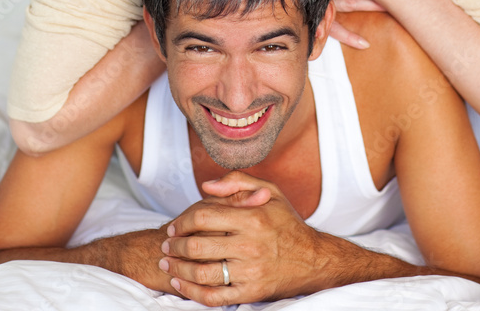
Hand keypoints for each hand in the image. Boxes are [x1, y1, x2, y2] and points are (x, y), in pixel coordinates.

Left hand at [158, 172, 326, 305]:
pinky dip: (192, 292)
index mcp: (252, 217)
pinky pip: (214, 297)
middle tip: (165, 244)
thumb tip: (206, 186)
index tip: (175, 225)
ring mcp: (250, 272)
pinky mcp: (251, 293)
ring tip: (167, 262)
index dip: (183, 220)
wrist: (314, 259)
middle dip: (175, 245)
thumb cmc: (288, 223)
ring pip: (202, 273)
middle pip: (198, 246)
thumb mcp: (270, 191)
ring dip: (178, 268)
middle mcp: (250, 245)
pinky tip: (180, 283)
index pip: (204, 216)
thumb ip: (237, 182)